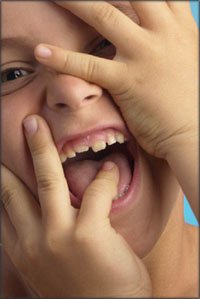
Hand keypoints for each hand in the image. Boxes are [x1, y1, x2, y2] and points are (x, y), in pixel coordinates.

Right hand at [1, 115, 151, 296]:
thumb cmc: (83, 289)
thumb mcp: (49, 267)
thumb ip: (40, 239)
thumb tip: (38, 212)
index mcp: (23, 250)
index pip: (4, 207)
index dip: (2, 181)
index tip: (3, 165)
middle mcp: (34, 242)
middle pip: (15, 188)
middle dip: (13, 156)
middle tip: (16, 130)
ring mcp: (59, 237)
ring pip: (47, 180)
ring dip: (40, 147)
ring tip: (35, 125)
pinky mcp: (88, 235)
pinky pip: (96, 192)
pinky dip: (105, 175)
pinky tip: (110, 167)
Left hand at [34, 1, 197, 160]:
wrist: (195, 132)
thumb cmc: (192, 100)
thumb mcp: (189, 58)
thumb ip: (173, 38)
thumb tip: (159, 28)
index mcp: (179, 27)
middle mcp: (162, 33)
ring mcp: (144, 55)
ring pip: (104, 17)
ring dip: (74, 2)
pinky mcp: (127, 82)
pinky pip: (89, 66)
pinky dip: (63, 58)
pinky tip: (41, 52)